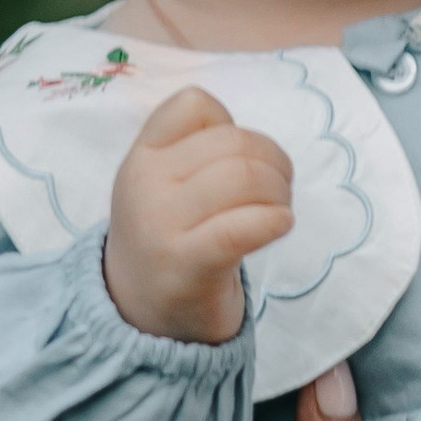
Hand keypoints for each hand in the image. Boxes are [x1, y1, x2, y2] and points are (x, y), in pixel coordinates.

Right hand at [104, 88, 293, 344]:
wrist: (140, 315)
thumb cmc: (168, 241)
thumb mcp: (160, 184)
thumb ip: (193, 150)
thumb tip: (252, 141)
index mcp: (142, 156)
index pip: (194, 104)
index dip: (232, 124)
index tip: (240, 158)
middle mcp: (146, 184)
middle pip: (234, 143)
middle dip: (273, 160)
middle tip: (279, 188)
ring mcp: (163, 224)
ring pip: (245, 177)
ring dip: (280, 191)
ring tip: (279, 209)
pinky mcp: (188, 263)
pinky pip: (243, 227)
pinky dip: (275, 220)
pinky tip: (280, 226)